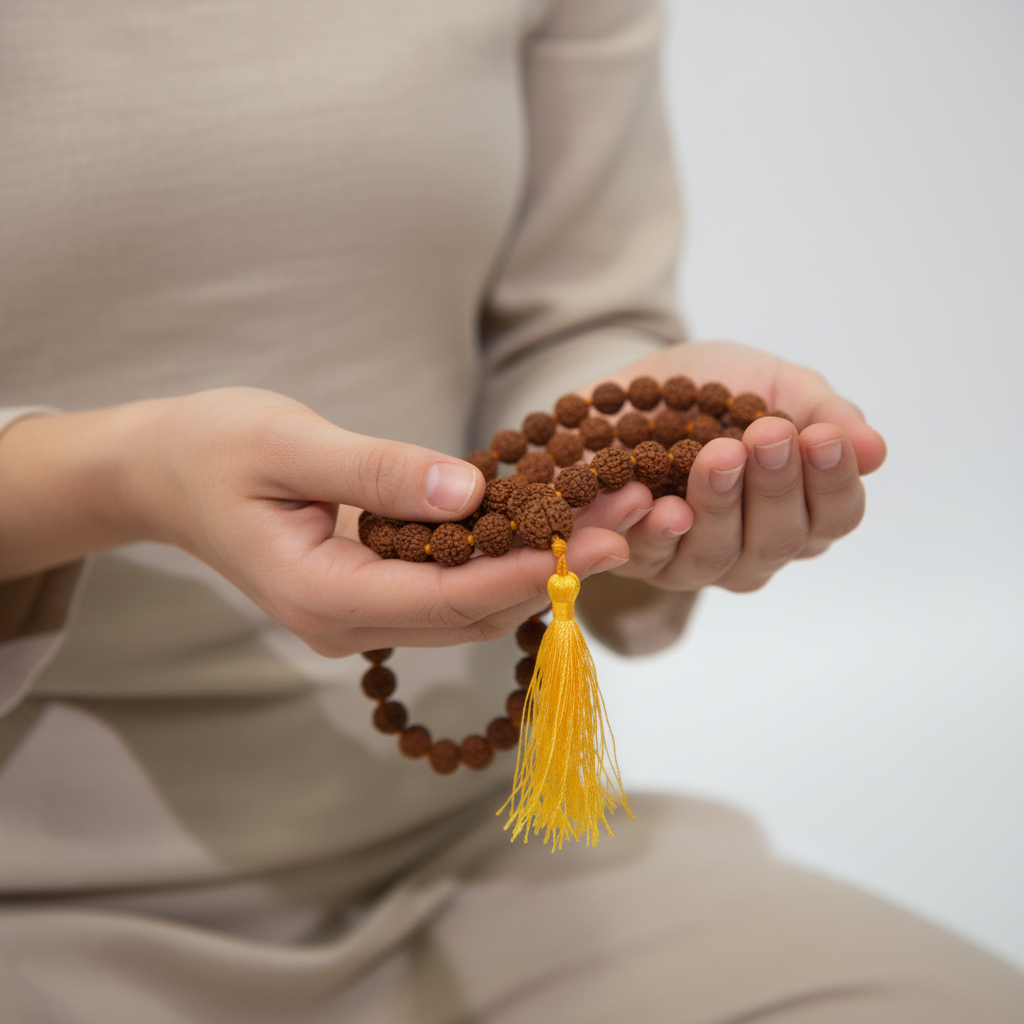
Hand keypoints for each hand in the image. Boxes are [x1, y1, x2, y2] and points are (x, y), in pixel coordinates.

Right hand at [0, 387, 628, 654]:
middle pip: (476, 609)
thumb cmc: (212, 448)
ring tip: (624, 508)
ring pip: (476, 605)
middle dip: (562, 564)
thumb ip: (374, 471)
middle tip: (642, 512)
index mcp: (324, 595)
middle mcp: (351, 622)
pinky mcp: (378, 592)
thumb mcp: (286, 443)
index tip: (605, 535)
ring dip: (549, 561)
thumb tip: (469, 491)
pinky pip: (458, 588)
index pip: (449, 598)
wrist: (165, 473)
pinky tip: (561, 519)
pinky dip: (511, 557)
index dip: (530, 570)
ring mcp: (366, 615)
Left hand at [571, 341, 886, 592]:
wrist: (635, 387)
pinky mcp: (643, 559)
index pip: (834, 516)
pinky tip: (657, 501)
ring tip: (719, 456)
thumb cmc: (719, 390)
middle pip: (778, 541)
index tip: (822, 438)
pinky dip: (653, 530)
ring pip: (715, 554)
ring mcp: (698, 562)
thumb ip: (822, 413)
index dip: (833, 482)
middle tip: (769, 436)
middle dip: (775, 488)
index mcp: (804, 514)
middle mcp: (756, 550)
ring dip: (719, 505)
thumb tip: (875, 450)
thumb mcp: (775, 385)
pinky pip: (649, 556)